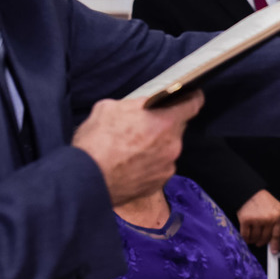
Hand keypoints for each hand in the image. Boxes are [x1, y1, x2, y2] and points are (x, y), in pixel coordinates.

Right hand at [72, 92, 203, 205]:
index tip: (190, 95)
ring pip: (167, 149)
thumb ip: (134, 105)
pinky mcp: (159, 183)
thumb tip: (140, 107)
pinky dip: (150, 165)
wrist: (86, 179)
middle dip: (163, 125)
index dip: (191, 98)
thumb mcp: (110, 108)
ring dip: (156, 146)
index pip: (193, 104)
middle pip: (176, 128)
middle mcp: (173, 144)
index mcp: (165, 121)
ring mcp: (168, 165)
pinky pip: (159, 167)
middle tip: (143, 126)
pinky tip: (132, 164)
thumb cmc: (96, 142)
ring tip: (133, 148)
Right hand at [236, 190, 279, 249]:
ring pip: (255, 237)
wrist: (249, 192)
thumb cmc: (262, 200)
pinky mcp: (246, 220)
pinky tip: (246, 237)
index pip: (277, 234)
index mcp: (278, 215)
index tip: (274, 251)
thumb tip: (278, 240)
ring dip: (253, 240)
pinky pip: (246, 235)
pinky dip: (246, 238)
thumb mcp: (275, 208)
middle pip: (265, 237)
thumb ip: (277, 222)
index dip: (276, 244)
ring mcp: (257, 219)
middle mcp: (268, 218)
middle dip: (262, 242)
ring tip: (252, 238)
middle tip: (259, 242)